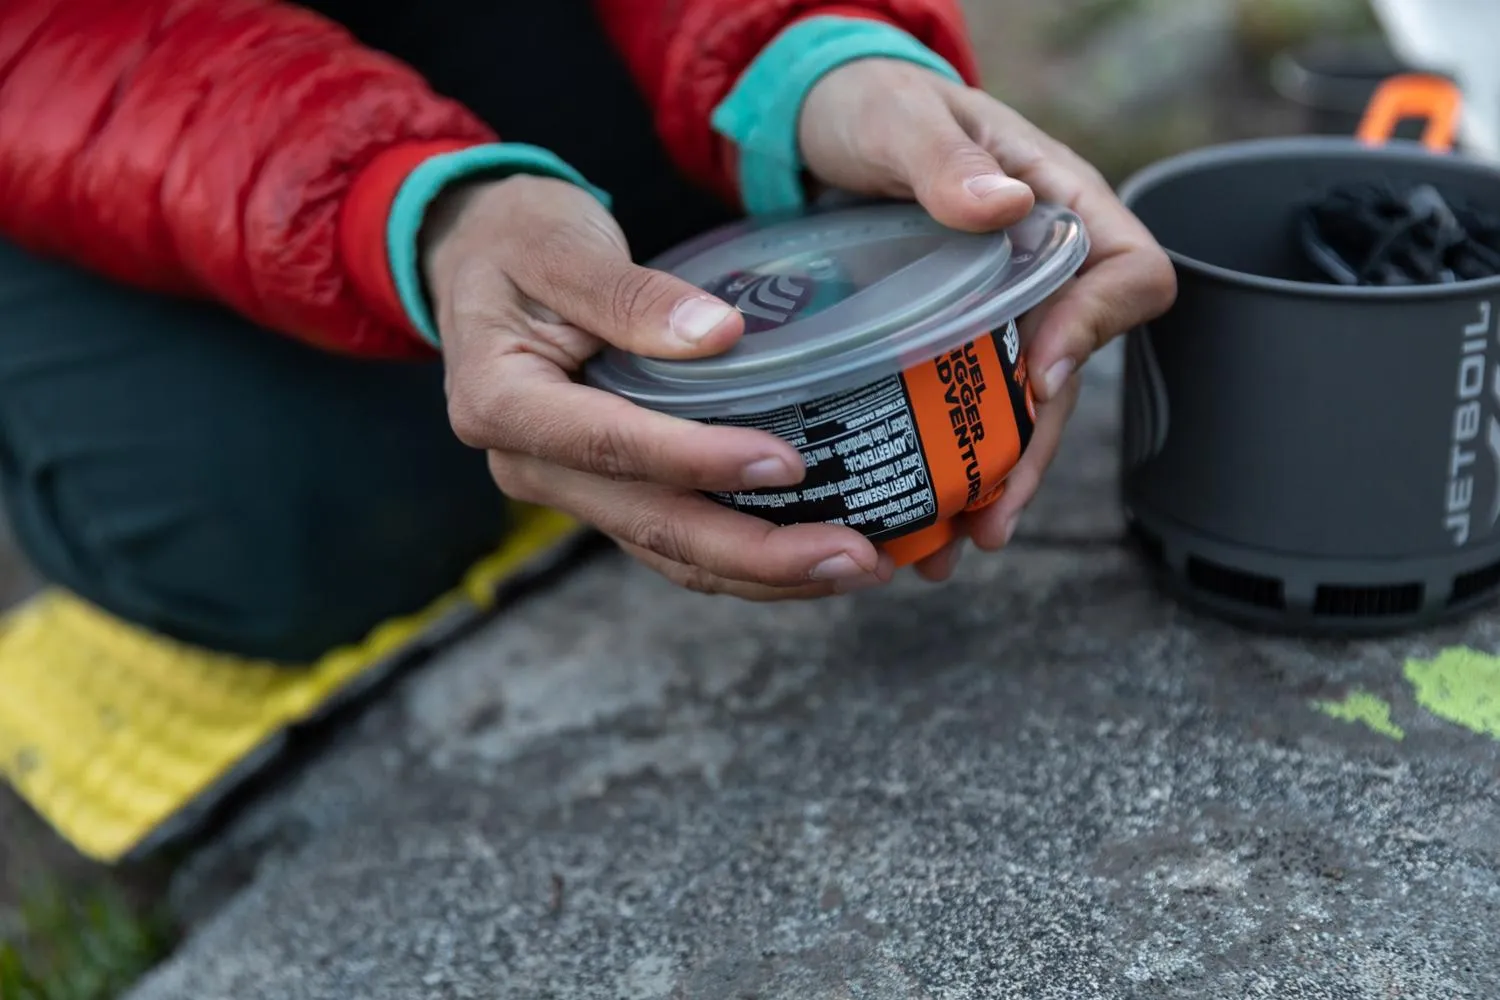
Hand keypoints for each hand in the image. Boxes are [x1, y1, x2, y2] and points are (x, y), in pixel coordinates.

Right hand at [423, 175, 895, 599]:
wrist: (476, 258)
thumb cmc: (517, 240)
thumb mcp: (560, 243)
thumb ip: (629, 293)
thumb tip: (719, 336)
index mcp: (504, 403)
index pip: (612, 446)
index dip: (700, 461)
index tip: (787, 462)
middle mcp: (531, 464)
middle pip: (651, 525)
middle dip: (759, 553)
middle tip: (853, 557)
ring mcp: (569, 487)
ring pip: (671, 551)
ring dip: (765, 571)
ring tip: (858, 567)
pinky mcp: (606, 490)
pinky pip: (677, 538)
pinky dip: (747, 554)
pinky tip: (815, 553)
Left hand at [799, 58, 1177, 579]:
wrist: (814, 127)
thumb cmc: (870, 104)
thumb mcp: (898, 118)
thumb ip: (945, 159)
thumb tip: (1003, 205)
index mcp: (1056, 202)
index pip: (1126, 270)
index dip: (1096, 329)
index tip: (1038, 377)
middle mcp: (1041, 268)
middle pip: (1071, 369)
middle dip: (1037, 449)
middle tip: (992, 519)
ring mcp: (998, 310)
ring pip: (1021, 408)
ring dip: (994, 480)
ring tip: (950, 547)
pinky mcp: (952, 340)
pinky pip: (969, 410)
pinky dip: (950, 465)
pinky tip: (919, 516)